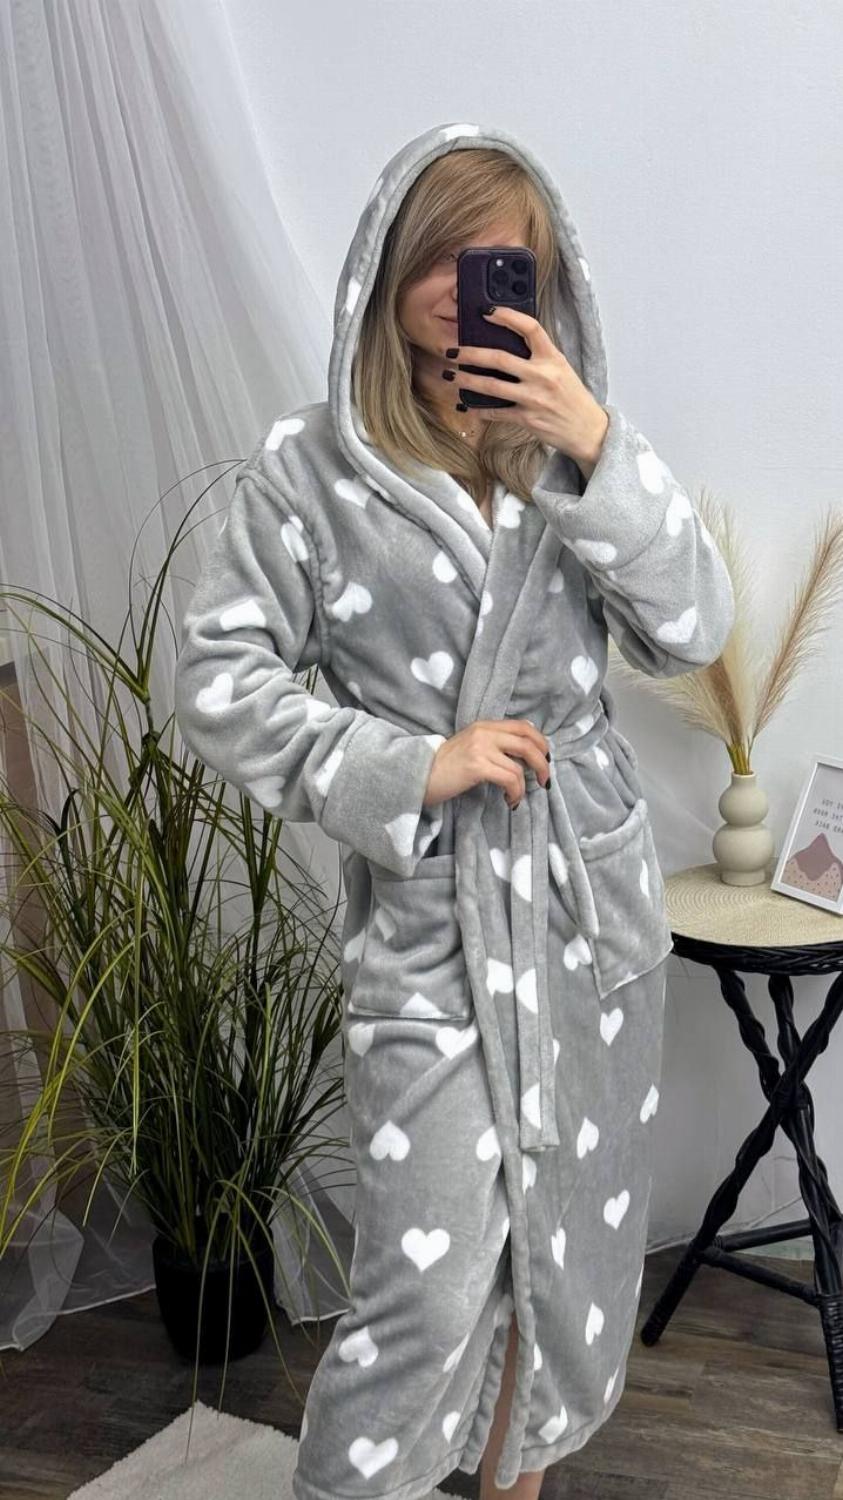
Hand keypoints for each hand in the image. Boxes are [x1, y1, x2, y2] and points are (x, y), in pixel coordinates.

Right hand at [423, 719, 551, 811]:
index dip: (540, 742)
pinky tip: (509, 801)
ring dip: (525, 786)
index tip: (545, 758)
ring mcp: (480, 748)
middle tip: (544, 780)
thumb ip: (493, 744)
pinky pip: (509, 779)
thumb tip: (524, 751)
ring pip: (520, 765)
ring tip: (516, 798)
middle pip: (528, 742)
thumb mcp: (471, 746)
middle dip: (542, 763)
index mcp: (484, 725)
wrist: (419, 775)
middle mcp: (484, 732)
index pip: (523, 726)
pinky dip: (515, 793)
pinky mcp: (477, 766)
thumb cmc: (444, 767)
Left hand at [444, 306, 608, 469]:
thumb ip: (539, 357)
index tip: (487, 312)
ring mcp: (534, 398)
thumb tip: (507, 344)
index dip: (507, 316)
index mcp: (553, 358)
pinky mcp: (527, 418)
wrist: (587, 429)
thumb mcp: (561, 369)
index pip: (530, 328)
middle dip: (471, 353)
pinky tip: (467, 405)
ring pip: (492, 386)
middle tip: (453, 351)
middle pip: (499, 358)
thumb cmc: (572, 397)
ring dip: (467, 380)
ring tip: (451, 375)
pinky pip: (496, 412)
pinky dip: (479, 409)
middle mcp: (543, 375)